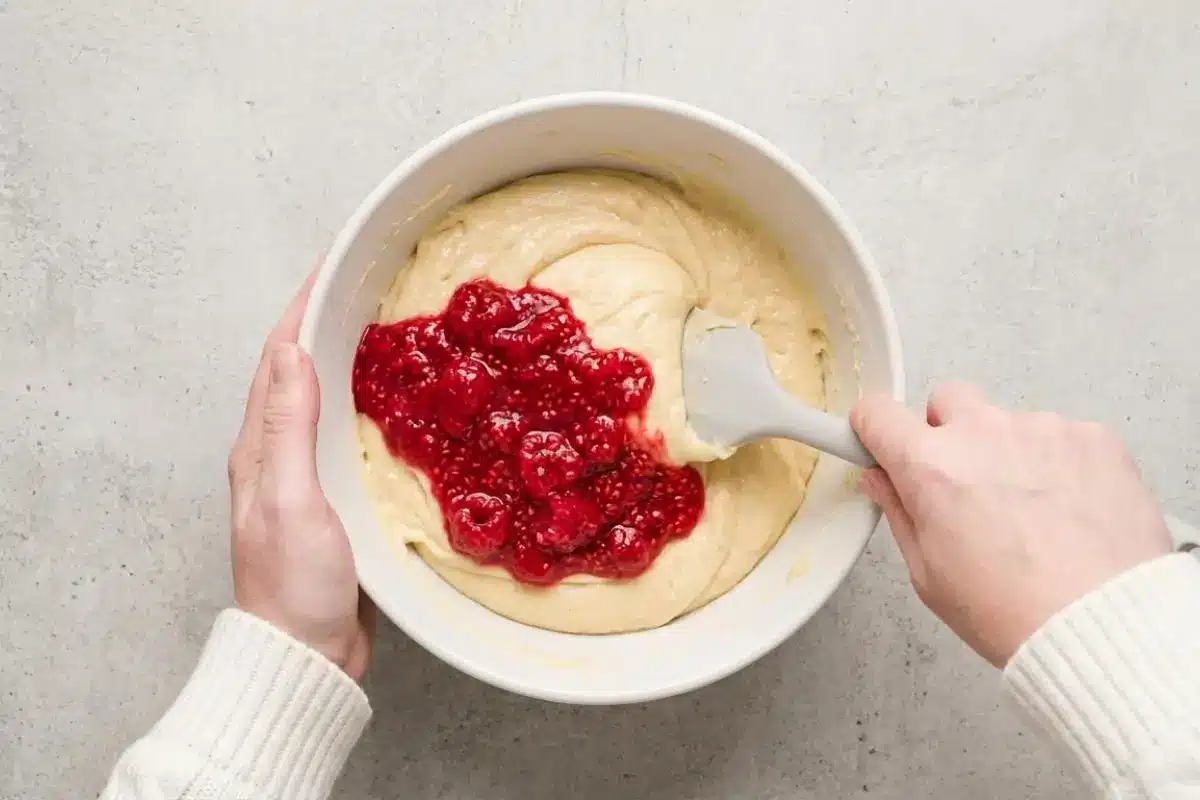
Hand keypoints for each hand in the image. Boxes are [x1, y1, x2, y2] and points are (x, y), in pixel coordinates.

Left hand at [227, 274, 373, 679]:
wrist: (305, 653)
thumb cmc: (294, 584)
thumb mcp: (291, 499)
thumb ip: (290, 427)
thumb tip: (294, 352)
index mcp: (260, 447)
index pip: (278, 358)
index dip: (302, 307)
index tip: (333, 265)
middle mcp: (277, 455)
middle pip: (300, 371)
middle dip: (328, 322)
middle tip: (372, 287)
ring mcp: (306, 478)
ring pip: (326, 401)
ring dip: (348, 360)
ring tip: (387, 329)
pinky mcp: (334, 501)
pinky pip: (348, 434)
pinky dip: (367, 404)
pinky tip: (395, 403)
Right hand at [851, 382, 1171, 665]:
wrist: (1102, 625)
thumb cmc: (1015, 611)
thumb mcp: (928, 575)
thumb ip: (899, 512)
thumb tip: (883, 481)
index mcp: (931, 467)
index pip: (878, 412)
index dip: (875, 429)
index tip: (883, 443)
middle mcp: (983, 434)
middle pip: (947, 401)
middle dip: (947, 433)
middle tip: (964, 484)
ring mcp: (1042, 429)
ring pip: (1007, 421)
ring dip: (1008, 451)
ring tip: (1030, 513)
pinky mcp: (1092, 437)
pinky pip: (1060, 435)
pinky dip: (1058, 462)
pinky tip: (1066, 509)